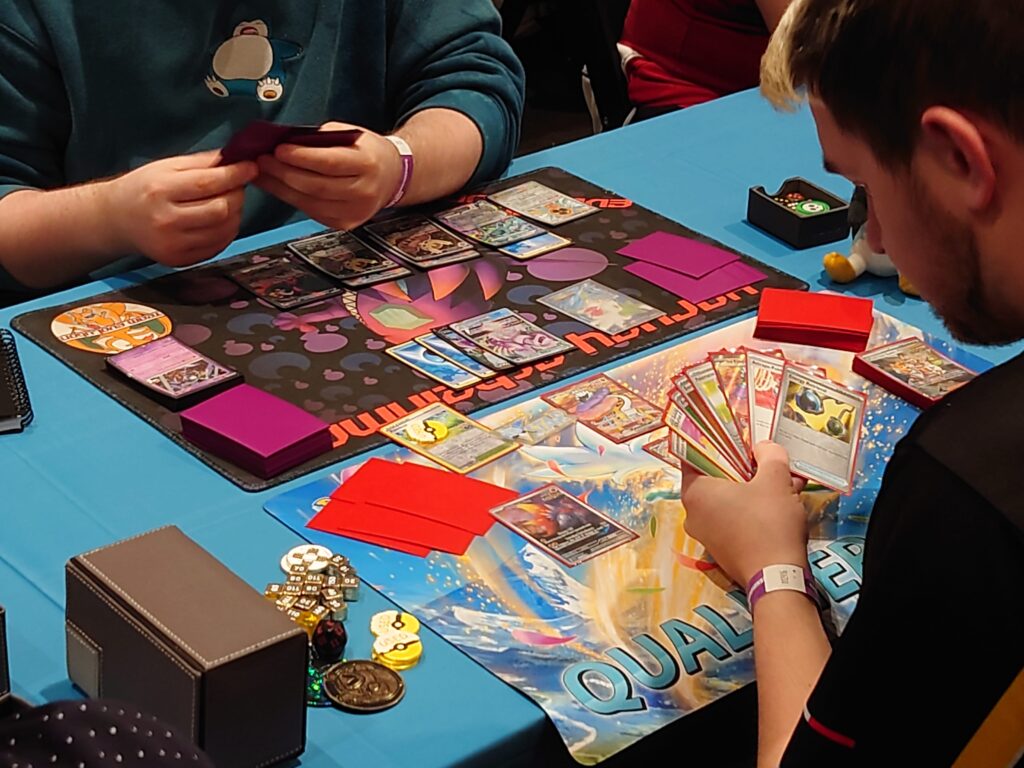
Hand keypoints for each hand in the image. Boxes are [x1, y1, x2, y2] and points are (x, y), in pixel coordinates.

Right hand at [103, 151, 256, 266]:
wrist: (117, 220)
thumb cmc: (144, 189)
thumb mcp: (166, 167)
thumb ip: (202, 162)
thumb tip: (236, 158)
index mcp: (160, 191)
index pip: (208, 184)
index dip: (235, 175)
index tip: (250, 167)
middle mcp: (166, 220)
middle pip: (221, 209)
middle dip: (236, 194)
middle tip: (235, 185)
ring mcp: (173, 244)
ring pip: (225, 229)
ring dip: (235, 214)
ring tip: (227, 201)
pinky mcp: (180, 260)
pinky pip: (219, 246)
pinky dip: (227, 231)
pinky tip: (219, 220)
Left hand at [253, 121, 403, 230]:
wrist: (391, 177)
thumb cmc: (367, 153)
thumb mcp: (349, 135)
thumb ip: (320, 139)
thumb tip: (284, 142)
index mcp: (367, 164)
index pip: (329, 163)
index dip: (300, 158)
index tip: (277, 150)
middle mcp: (363, 192)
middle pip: (316, 186)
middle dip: (283, 173)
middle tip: (261, 161)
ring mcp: (354, 212)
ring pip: (309, 202)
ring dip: (281, 188)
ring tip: (263, 174)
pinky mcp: (344, 224)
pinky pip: (311, 212)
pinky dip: (291, 199)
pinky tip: (278, 187)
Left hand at [681, 442, 809, 585]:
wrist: (777, 578)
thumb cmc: (769, 522)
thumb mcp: (775, 479)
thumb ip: (769, 455)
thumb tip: (764, 446)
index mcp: (694, 492)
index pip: (695, 457)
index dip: (716, 444)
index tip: (736, 440)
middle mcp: (692, 513)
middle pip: (716, 479)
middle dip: (745, 469)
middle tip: (768, 463)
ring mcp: (705, 535)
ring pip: (730, 500)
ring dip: (755, 489)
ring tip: (785, 485)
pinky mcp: (722, 550)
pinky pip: (735, 520)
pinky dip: (754, 510)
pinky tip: (781, 507)